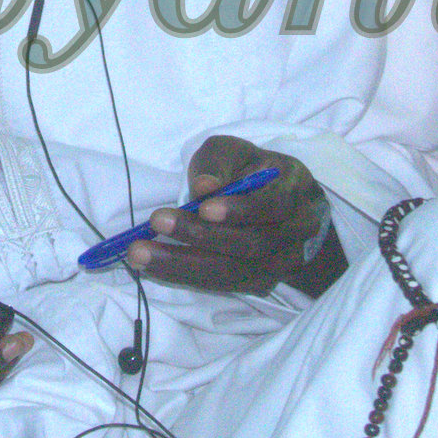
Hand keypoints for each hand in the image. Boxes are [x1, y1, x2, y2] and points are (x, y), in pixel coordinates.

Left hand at [131, 137, 343, 297]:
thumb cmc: (252, 171)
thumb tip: (202, 188)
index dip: (240, 209)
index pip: (273, 205)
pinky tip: (155, 267)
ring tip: (141, 253)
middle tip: (155, 224)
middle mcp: (295, 233)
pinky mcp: (261, 283)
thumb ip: (219, 163)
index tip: (202, 206)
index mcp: (294, 192)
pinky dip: (187, 277)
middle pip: (251, 245)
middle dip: (201, 237)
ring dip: (184, 265)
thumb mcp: (236, 151)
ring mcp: (281, 264)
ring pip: (235, 273)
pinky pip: (224, 286)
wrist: (280, 204)